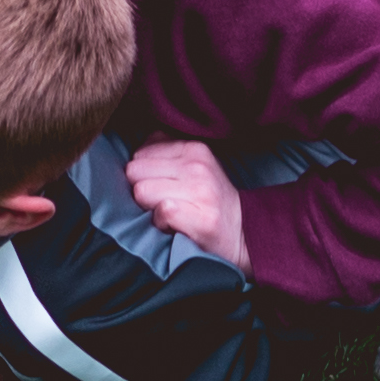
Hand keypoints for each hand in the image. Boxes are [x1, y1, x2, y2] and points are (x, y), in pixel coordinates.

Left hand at [125, 139, 247, 269]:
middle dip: (141, 189)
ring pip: (142, 191)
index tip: (159, 186)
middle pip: (134, 171)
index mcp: (193, 148)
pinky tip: (174, 226)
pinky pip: (161, 212)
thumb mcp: (194, 165)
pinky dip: (160, 223)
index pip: (140, 153)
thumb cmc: (210, 200)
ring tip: (167, 213)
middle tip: (160, 201)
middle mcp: (197, 165)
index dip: (142, 174)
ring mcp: (201, 191)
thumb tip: (134, 154)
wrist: (245, 232)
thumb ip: (165, 152)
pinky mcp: (202, 218)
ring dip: (148, 208)